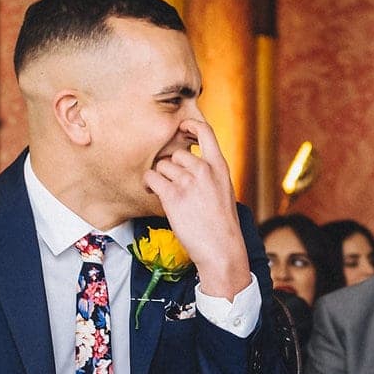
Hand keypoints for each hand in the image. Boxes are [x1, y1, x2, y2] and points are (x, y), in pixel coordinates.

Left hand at [142, 119, 251, 297]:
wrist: (221, 248)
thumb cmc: (222, 224)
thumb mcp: (225, 191)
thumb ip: (210, 174)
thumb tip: (190, 164)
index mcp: (219, 166)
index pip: (205, 131)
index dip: (190, 125)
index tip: (181, 128)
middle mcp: (204, 169)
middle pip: (176, 153)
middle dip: (171, 166)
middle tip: (172, 182)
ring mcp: (188, 182)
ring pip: (162, 166)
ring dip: (160, 178)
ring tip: (165, 192)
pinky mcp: (172, 195)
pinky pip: (151, 178)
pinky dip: (148, 185)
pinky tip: (152, 193)